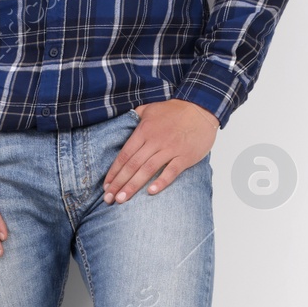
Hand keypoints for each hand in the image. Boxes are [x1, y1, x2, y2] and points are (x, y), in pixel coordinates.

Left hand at [103, 100, 218, 203]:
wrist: (201, 108)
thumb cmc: (174, 110)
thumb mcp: (149, 109)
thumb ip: (134, 117)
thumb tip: (120, 121)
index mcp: (143, 131)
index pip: (124, 155)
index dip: (113, 172)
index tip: (106, 186)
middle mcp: (154, 141)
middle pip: (132, 165)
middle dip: (118, 184)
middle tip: (108, 199)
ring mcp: (170, 149)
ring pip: (148, 170)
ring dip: (133, 186)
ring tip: (122, 199)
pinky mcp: (185, 156)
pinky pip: (171, 171)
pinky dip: (162, 182)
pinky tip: (151, 192)